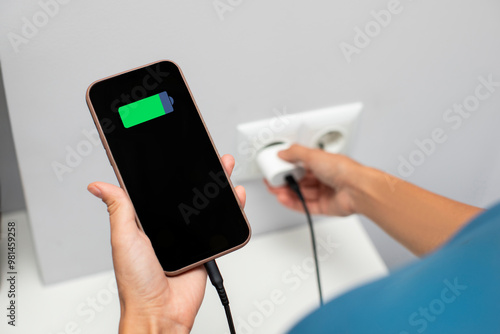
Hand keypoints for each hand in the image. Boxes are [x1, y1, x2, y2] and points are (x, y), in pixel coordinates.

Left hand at [87, 154, 245, 333]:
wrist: (162, 311)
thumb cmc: (136, 282)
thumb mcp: (123, 238)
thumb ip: (119, 209)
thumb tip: (98, 185)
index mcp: (147, 220)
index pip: (158, 188)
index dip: (167, 169)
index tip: (174, 151)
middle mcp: (169, 225)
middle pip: (187, 192)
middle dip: (199, 172)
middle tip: (206, 153)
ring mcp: (189, 235)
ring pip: (206, 206)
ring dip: (218, 186)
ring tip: (223, 167)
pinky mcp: (206, 246)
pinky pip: (221, 225)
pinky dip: (231, 211)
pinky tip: (234, 197)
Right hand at [265, 144, 363, 216]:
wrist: (357, 189)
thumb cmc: (343, 169)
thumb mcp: (314, 154)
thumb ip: (295, 153)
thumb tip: (283, 152)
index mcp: (322, 163)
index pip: (300, 164)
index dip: (287, 166)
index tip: (276, 167)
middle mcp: (323, 177)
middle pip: (299, 180)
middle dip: (284, 181)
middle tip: (272, 181)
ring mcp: (324, 193)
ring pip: (300, 193)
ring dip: (286, 192)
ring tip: (275, 190)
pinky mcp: (324, 207)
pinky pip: (305, 206)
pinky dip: (293, 203)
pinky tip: (284, 199)